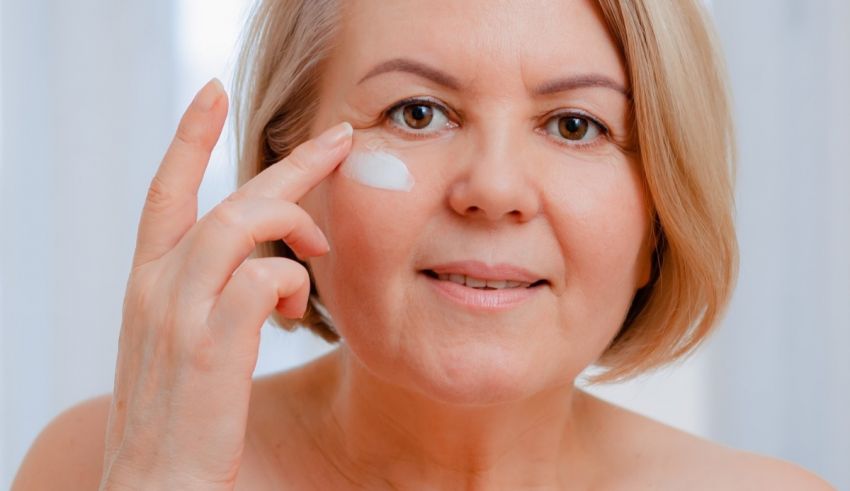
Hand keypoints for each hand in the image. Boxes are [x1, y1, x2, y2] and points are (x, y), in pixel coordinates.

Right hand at [98, 79, 351, 489]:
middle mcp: (156, 285)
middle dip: (292, 164)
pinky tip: (298, 312)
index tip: (210, 92)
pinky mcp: (208, 344)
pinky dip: (292, 284)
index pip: (165, 193)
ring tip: (321, 248)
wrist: (154, 486)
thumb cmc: (182, 418)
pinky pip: (263, 278)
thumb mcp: (183, 345)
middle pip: (229, 197)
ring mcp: (179, 312)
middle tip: (340, 138)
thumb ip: (214, 298)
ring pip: (242, 221)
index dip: (188, 139)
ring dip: (295, 226)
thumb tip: (273, 271)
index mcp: (149, 283)